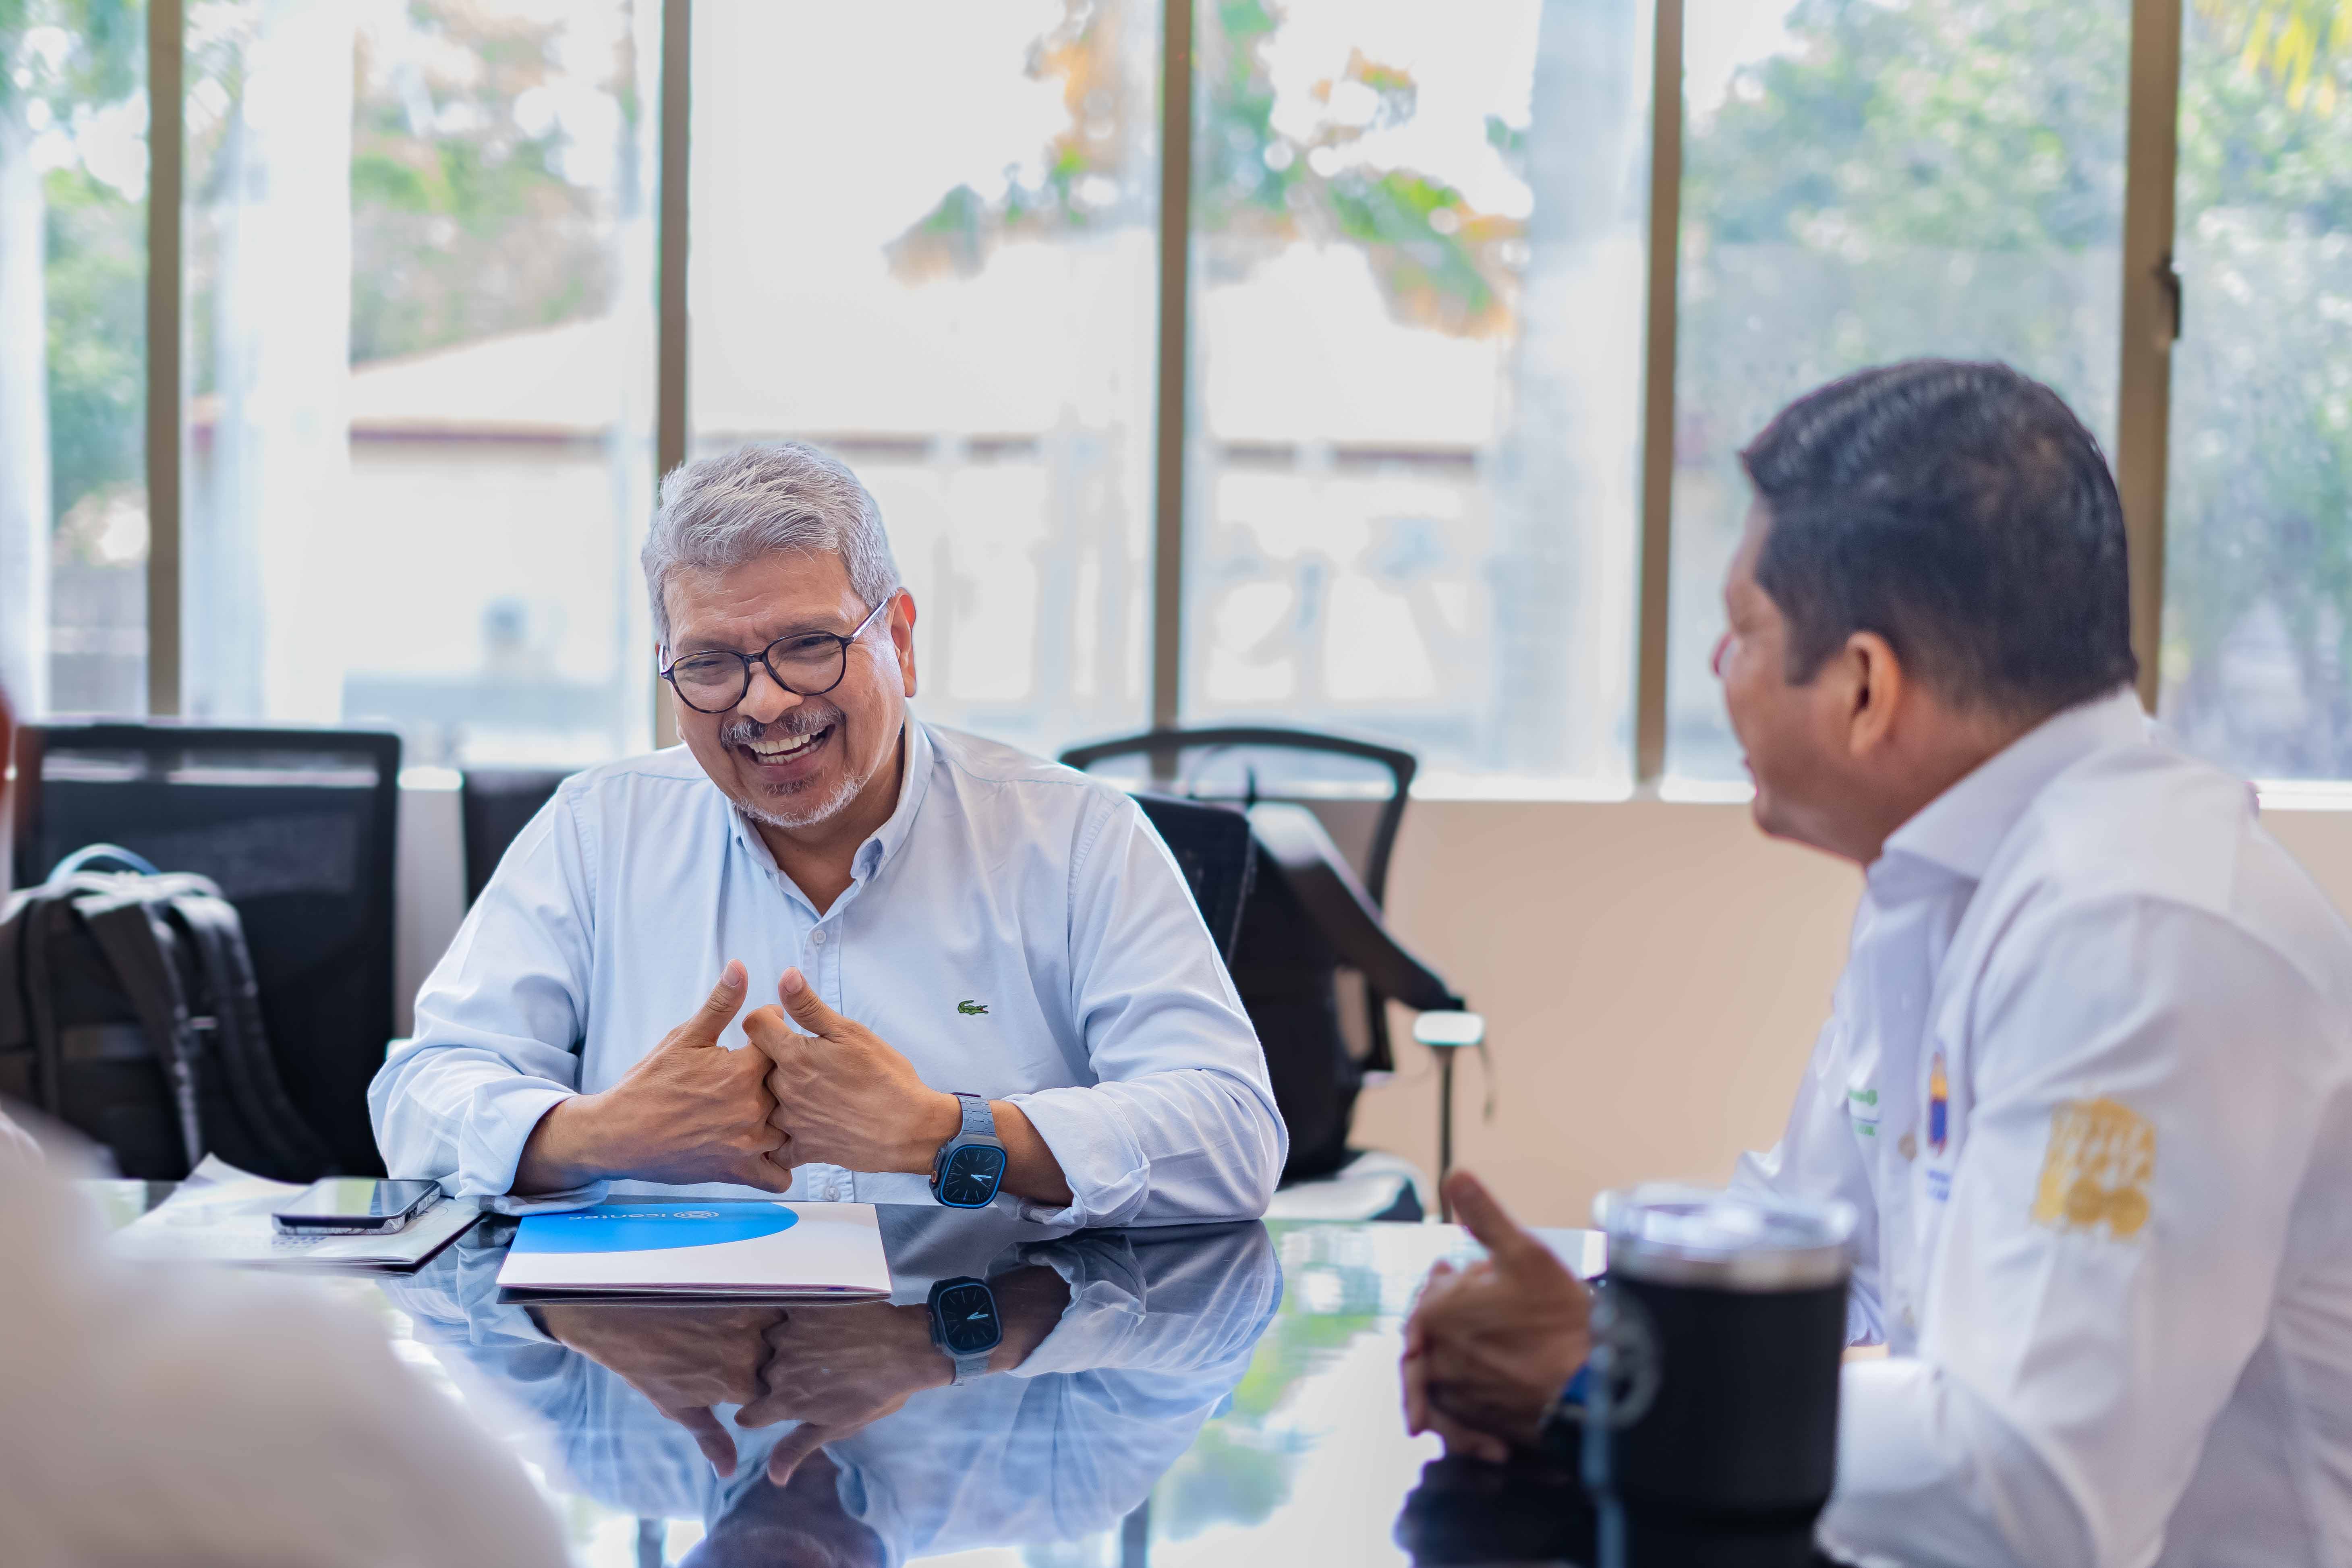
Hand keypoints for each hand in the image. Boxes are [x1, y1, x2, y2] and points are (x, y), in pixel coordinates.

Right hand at [516, 962, 792, 1192]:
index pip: (785, 1045)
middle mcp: (752, 1107)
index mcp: (742, 1070)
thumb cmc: (649, 1084)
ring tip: (766, 1111)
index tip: (761, 1041)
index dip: (776, 1040)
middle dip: (785, 1081)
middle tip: (766, 1077)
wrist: (618, 1134)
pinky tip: (766, 1149)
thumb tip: (740, 967)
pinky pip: (779, 1176)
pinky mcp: (738, 1171)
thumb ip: (720, 1004)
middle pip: (794, 1088)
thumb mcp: (684, 1037)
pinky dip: (778, 1166)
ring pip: (791, 1131)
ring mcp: (748, 1143)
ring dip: (785, 1121)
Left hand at [536, 1302, 784, 1476]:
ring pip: (784, 1332)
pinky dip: (770, 1312)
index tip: (763, 1387)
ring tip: (754, 1335)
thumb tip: (728, 1472)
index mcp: (739, 1387)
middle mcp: (750, 1356)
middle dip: (779, 1363)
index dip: (774, 1393)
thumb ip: (712, 1439)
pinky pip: (772, 1306)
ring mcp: (747, 1324)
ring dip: (778, 1335)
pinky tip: (752, 1313)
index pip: (779, 1396)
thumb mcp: (679, 1409)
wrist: (622, 1321)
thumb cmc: (649, 1369)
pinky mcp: (741, 1298)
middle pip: (785, 1363)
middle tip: (757, 1357)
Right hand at [737, 1301, 950, 1481]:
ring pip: (771, 1342)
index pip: (750, 1413)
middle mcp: (779, 1369)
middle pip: (761, 1375)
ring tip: (821, 1345)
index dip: (762, 1411)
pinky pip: (786, 1313)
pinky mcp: (803, 1308)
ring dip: (787, 1344)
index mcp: (785, 1402)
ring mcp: (790, 1336)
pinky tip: (823, 1322)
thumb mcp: (837, 1426)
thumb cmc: (876, 1393)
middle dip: (779, 1374)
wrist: (906, 1349)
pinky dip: (798, 1318)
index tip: (778, 1405)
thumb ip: (798, 1447)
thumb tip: (774, 1478)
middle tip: (815, 1370)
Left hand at [744, 969, 959, 1173]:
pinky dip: (779, 1140)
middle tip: (801, 1057)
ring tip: (803, 1091)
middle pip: (758, 1067)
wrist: (910, 1128)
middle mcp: (784, 1090)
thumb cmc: (885, 1076)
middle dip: (773, 1058)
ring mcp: (792, 1123)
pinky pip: (776, 1148)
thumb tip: (785, 976)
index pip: (754, 1026)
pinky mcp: (804, 1149)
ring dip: (774, 1097)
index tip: (781, 1020)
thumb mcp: (851, 1032)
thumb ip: (810, 1007)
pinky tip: (792, 1130)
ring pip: (764, 1105)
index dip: (766, 1018)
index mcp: (794, 1056)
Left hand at [1403, 1171, 1592, 1459]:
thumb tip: (1455, 1174)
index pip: (1429, 1293)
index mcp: (1436, 1314)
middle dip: (1451, 1312)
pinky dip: (1461, 1400)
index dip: (1444, 1279)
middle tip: (1473, 1300)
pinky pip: (1454, 1413)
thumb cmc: (1559, 1317)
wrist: (1592, 1386)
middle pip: (1434, 1330)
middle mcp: (1435, 1358)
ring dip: (1456, 1352)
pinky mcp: (1473, 1425)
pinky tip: (1483, 1387)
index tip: (1454, 1269)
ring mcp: (1453, 1396)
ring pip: (1442, 1369)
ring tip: (1485, 1340)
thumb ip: (1484, 1215)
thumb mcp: (1524, 1253)